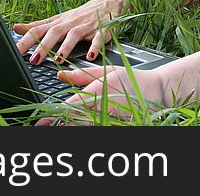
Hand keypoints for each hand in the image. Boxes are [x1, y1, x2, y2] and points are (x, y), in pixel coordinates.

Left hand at [13, 0, 126, 64]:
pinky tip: (90, 56)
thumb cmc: (82, 14)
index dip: (26, 40)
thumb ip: (38, 25)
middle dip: (43, 46)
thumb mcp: (59, 19)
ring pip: (74, 34)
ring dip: (66, 47)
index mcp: (60, 22)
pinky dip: (95, 47)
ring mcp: (87, 26)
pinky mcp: (103, 30)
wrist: (111, 2)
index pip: (39, 29)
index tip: (15, 51)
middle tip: (34, 60)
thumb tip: (16, 27)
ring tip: (58, 60)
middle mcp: (71, 23)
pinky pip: (99, 38)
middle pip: (55, 32)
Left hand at [36, 65, 166, 124]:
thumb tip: (60, 75)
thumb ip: (81, 75)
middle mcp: (104, 106)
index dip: (56, 114)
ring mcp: (111, 117)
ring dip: (71, 128)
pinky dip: (85, 128)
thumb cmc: (132, 78)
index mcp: (99, 90)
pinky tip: (74, 128)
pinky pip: (98, 128)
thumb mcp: (106, 71)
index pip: (73, 105)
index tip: (42, 121)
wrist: (157, 90)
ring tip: (56, 128)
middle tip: (44, 127)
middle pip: (76, 120)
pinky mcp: (117, 124)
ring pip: (85, 127)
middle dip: (59, 124)